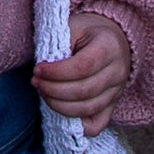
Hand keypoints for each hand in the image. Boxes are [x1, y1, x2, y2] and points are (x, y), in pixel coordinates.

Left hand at [34, 12, 132, 134]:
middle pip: (84, 91)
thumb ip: (59, 45)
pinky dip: (78, 126)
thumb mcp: (73, 27)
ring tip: (43, 92)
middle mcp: (118, 72)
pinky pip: (97, 125)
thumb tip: (43, 70)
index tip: (37, 70)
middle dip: (53, 90)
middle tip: (35, 82)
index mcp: (109, 47)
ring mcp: (118, 92)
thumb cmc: (87, 32)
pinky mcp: (112, 106)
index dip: (57, 73)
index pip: (82, 67)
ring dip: (59, 105)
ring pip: (88, 108)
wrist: (112, 39)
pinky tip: (60, 112)